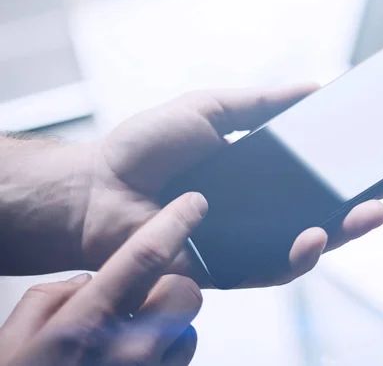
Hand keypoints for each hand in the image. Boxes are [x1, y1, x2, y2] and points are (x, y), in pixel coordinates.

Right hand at [0, 193, 204, 365]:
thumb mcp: (11, 341)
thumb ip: (49, 298)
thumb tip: (86, 281)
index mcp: (84, 324)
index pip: (145, 257)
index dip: (175, 222)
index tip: (194, 203)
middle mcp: (127, 350)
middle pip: (186, 292)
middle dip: (172, 287)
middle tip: (146, 296)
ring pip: (191, 331)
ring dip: (171, 327)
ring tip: (134, 338)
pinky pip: (183, 362)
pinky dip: (169, 355)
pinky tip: (138, 362)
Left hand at [87, 84, 382, 286]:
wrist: (98, 188)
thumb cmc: (147, 148)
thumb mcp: (210, 109)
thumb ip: (261, 103)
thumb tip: (314, 87)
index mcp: (258, 177)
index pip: (312, 178)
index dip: (346, 172)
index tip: (378, 159)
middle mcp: (257, 213)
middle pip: (317, 214)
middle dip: (357, 206)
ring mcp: (244, 243)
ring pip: (302, 247)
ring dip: (339, 234)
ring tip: (368, 214)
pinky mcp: (225, 270)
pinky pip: (268, 269)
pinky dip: (294, 257)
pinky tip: (313, 236)